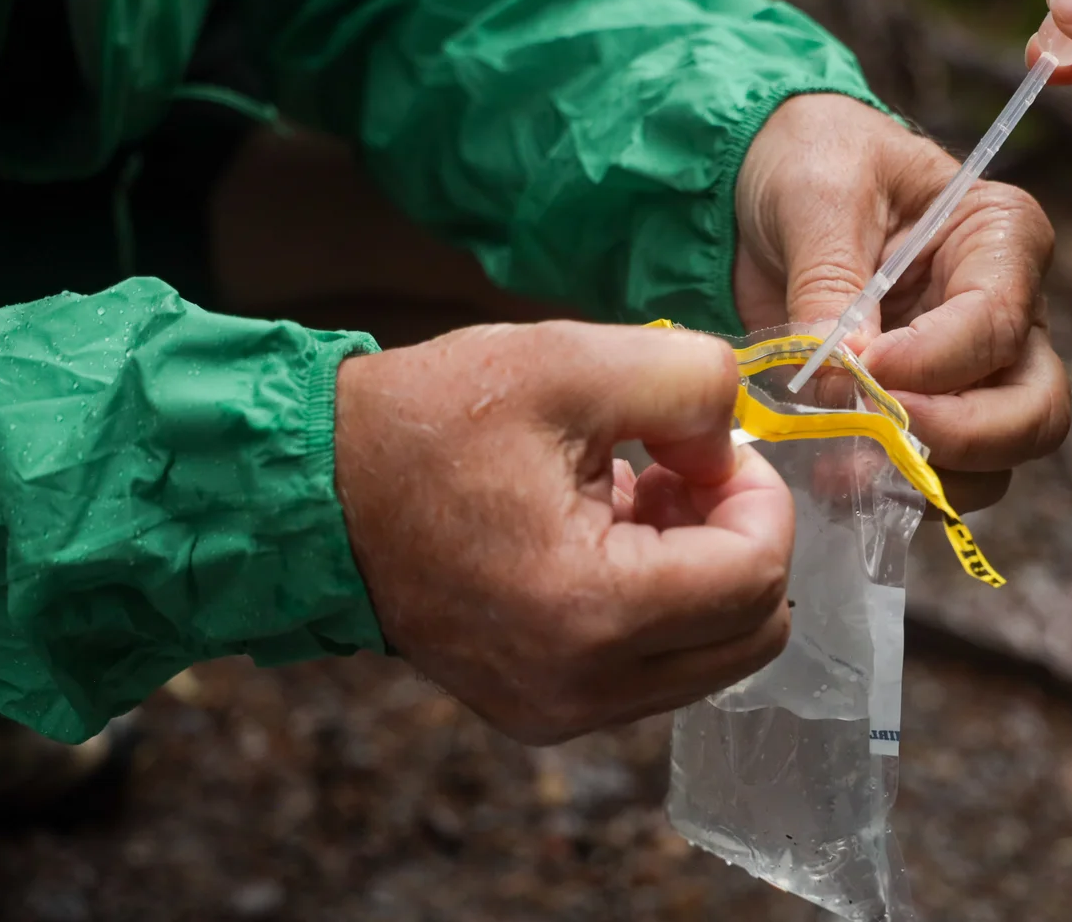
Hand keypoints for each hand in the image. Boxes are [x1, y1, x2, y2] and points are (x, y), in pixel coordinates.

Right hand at [333, 322, 792, 744]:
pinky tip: (606, 534)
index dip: (760, 497)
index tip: (709, 446)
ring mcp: (559, 710)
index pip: (758, 576)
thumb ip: (692, 382)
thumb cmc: (426, 424)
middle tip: (681, 471)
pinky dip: (660, 605)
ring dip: (702, 573)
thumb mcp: (568, 361)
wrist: (310, 494)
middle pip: (753, 632)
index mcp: (592, 608)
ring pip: (711, 656)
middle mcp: (582, 686)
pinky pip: (655, 671)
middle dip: (740, 539)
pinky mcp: (541, 710)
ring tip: (633, 497)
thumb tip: (737, 442)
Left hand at [733, 94, 1070, 504]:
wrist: (763, 183)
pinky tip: (840, 478)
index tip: (868, 370)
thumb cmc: (809, 160)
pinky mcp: (929, 413)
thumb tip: (842, 376)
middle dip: (964, 438)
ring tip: (848, 469)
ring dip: (930, 479)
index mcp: (1000, 237)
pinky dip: (900, 495)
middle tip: (882, 439)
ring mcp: (975, 373)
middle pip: (1034, 407)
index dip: (936, 362)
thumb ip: (831, 281)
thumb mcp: (816, 194)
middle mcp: (1010, 312)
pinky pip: (943, 479)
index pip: (997, 323)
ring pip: (1000, 460)